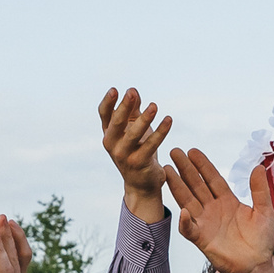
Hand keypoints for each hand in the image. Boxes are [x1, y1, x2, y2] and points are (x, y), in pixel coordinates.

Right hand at [98, 87, 172, 222]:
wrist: (141, 183)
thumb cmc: (136, 149)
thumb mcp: (133, 129)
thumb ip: (133, 111)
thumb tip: (134, 91)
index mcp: (109, 133)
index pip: (104, 115)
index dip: (108, 102)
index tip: (115, 89)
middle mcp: (112, 144)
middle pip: (116, 123)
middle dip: (124, 107)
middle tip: (132, 91)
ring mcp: (124, 155)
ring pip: (133, 135)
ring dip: (144, 119)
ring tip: (154, 106)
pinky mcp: (139, 163)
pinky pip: (151, 145)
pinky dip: (161, 132)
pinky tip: (169, 120)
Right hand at [162, 149, 273, 272]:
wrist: (256, 267)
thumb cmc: (261, 241)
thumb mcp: (265, 211)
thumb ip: (260, 190)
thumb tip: (258, 167)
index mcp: (228, 200)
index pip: (212, 178)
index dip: (203, 165)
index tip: (192, 151)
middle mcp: (213, 208)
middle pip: (196, 185)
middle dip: (185, 169)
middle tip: (174, 151)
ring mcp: (205, 223)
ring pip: (188, 201)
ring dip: (177, 186)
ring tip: (167, 170)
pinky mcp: (202, 239)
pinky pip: (190, 229)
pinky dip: (185, 221)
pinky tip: (183, 211)